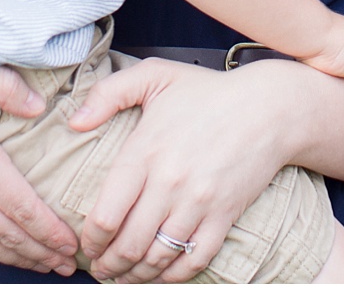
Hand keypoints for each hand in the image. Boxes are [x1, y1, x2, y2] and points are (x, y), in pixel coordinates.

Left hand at [66, 58, 299, 282]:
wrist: (269, 108)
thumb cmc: (210, 92)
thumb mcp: (155, 76)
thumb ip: (108, 93)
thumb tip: (74, 123)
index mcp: (146, 152)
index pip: (106, 214)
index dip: (90, 240)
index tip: (86, 245)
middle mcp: (169, 183)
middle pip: (129, 244)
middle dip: (109, 264)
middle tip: (101, 268)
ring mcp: (198, 203)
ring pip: (158, 257)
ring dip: (136, 275)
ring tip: (124, 276)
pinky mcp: (223, 216)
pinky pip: (194, 259)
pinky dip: (174, 276)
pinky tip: (162, 275)